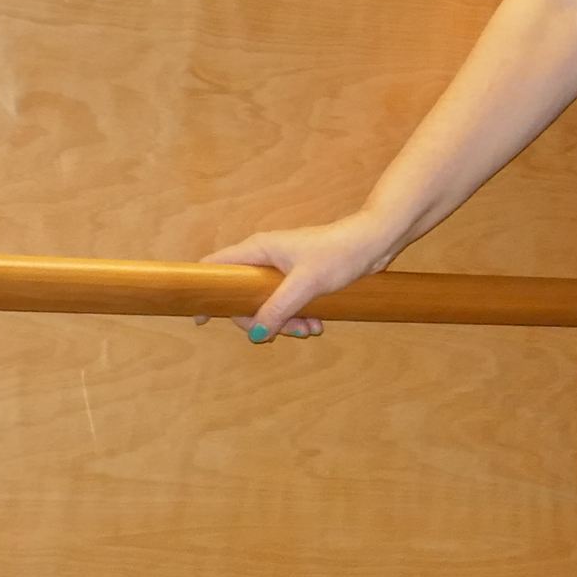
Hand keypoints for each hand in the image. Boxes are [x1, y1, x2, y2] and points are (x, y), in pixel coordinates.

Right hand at [200, 213, 404, 338]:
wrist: (374, 242)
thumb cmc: (338, 253)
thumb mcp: (305, 285)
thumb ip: (278, 308)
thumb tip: (256, 334)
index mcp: (257, 250)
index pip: (215, 267)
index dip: (204, 291)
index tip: (203, 319)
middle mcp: (265, 258)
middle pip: (243, 296)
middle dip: (261, 319)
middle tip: (281, 333)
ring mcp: (282, 268)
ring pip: (268, 303)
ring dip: (285, 322)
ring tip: (309, 330)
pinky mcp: (300, 277)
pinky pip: (288, 303)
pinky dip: (298, 316)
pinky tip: (316, 325)